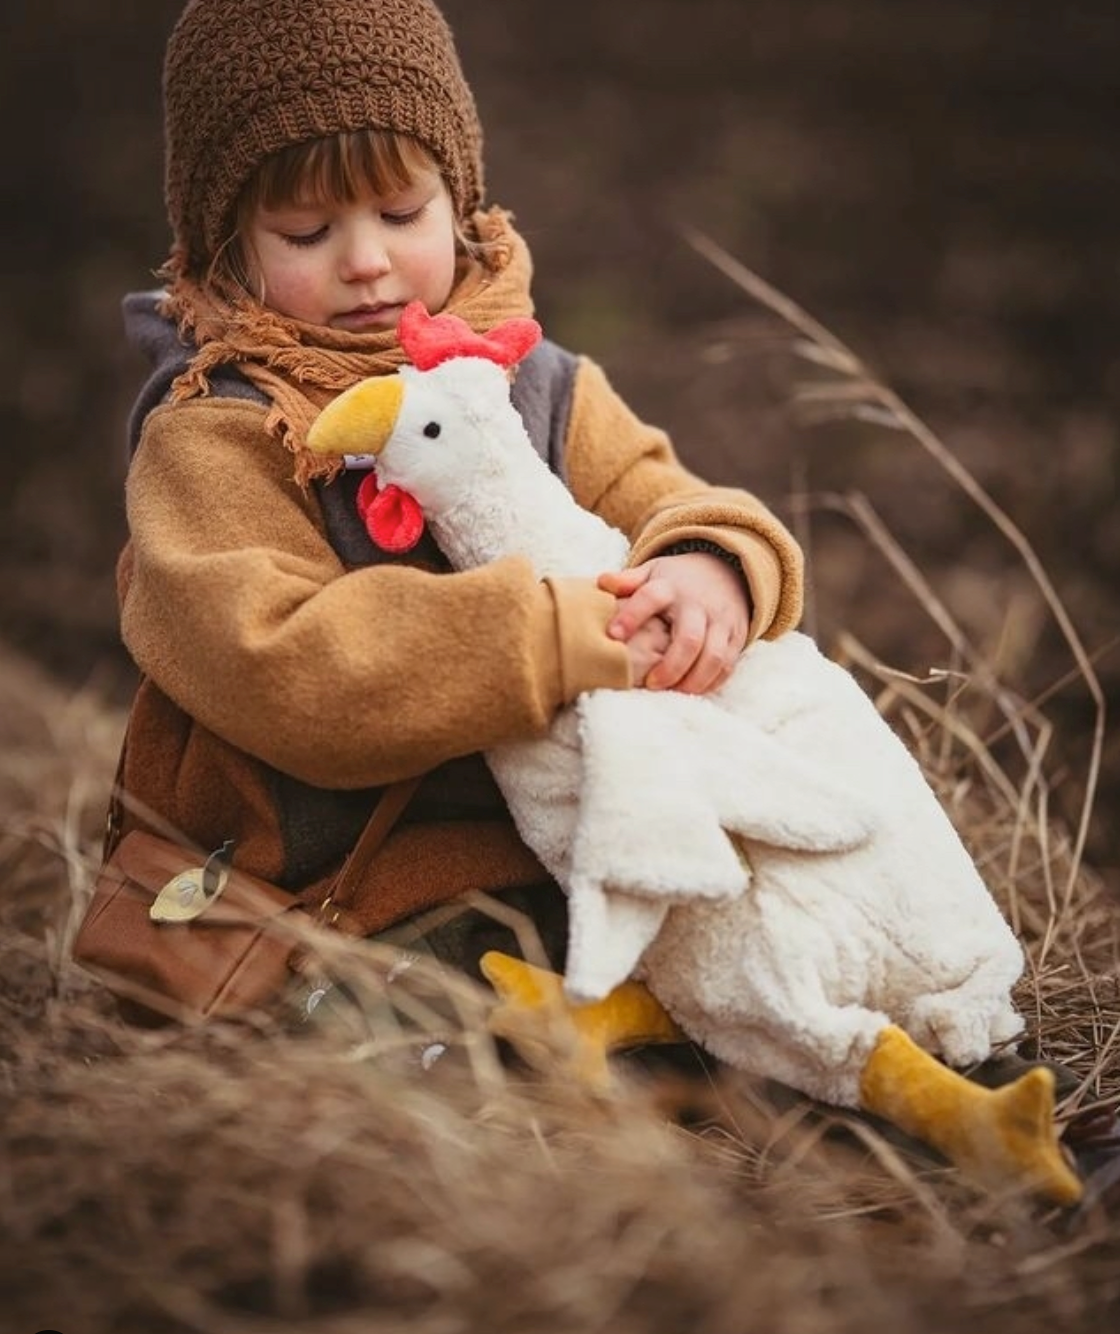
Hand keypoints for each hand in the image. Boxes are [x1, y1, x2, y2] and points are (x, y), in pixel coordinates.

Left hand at [599, 551, 749, 693]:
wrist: (725, 571)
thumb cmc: (676, 581)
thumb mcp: (652, 573)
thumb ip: (628, 580)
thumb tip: (602, 582)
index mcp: (671, 587)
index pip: (651, 598)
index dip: (632, 616)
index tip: (613, 636)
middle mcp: (698, 604)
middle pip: (689, 639)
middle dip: (671, 666)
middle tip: (651, 684)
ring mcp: (721, 622)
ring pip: (714, 657)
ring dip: (694, 680)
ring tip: (673, 692)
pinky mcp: (736, 637)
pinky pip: (728, 665)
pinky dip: (711, 683)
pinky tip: (692, 691)